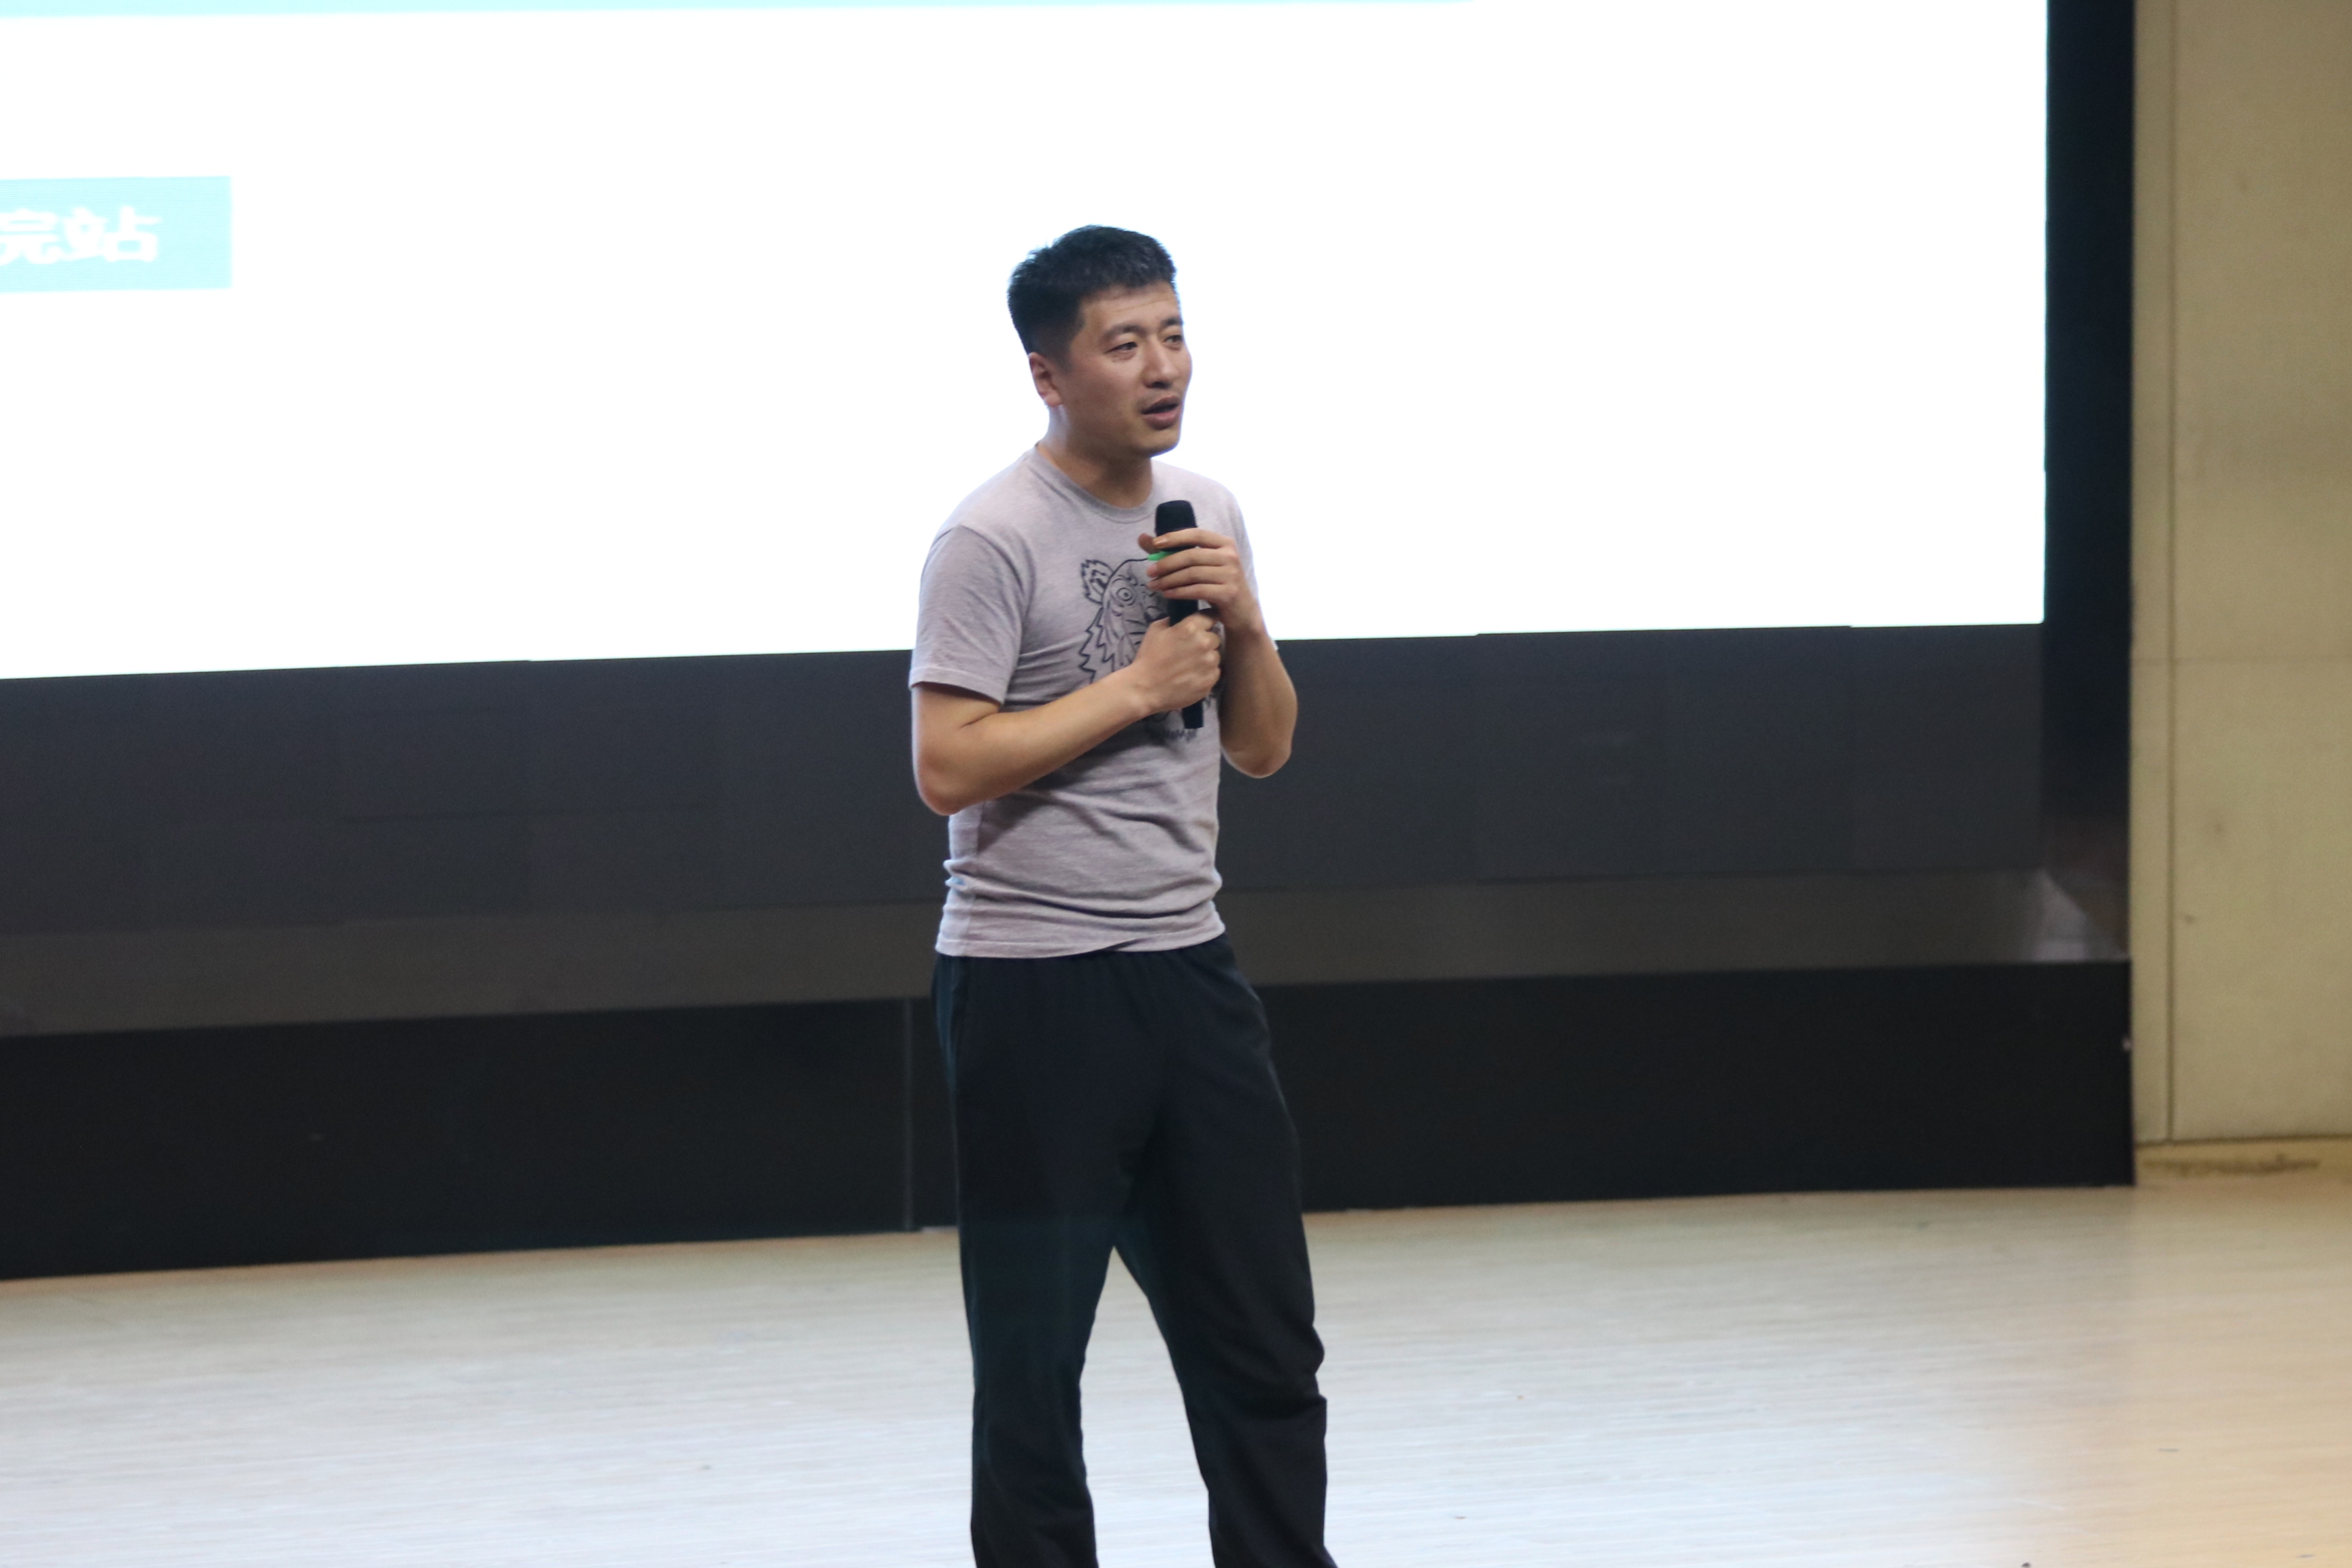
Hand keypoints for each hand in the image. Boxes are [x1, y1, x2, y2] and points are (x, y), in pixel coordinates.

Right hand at [1120, 609, 1221, 715]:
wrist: (1145, 689)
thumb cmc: (1148, 658)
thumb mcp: (1155, 631)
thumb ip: (1172, 621)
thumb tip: (1180, 619)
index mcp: (1190, 628)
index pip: (1211, 616)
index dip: (1208, 620)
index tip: (1205, 625)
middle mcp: (1204, 643)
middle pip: (1215, 638)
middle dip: (1206, 642)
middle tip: (1192, 651)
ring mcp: (1209, 663)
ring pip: (1216, 656)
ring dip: (1207, 659)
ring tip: (1190, 666)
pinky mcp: (1210, 680)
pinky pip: (1215, 672)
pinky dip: (1206, 674)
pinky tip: (1192, 677)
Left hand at [1138, 527, 1263, 637]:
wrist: (1241, 611)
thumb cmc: (1216, 584)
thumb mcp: (1200, 565)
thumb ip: (1173, 551)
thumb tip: (1143, 537)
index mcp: (1225, 543)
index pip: (1196, 534)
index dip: (1174, 537)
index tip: (1154, 544)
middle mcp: (1230, 556)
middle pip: (1191, 555)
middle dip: (1166, 563)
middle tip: (1149, 572)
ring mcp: (1231, 575)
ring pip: (1192, 574)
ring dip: (1169, 580)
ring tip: (1154, 585)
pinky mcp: (1228, 593)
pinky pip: (1197, 590)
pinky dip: (1179, 592)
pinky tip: (1167, 594)